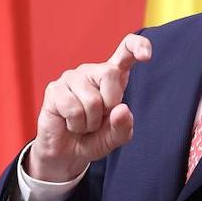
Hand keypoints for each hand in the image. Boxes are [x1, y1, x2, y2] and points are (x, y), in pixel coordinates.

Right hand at [29, 34, 152, 181]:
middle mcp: (91, 72)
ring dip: (90, 122)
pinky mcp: (55, 89)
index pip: (126, 50)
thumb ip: (123, 127)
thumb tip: (120, 109)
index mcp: (112, 77)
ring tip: (83, 124)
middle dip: (110, 104)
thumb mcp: (114, 138)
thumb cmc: (92, 139)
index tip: (146, 56)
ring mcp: (71, 78)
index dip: (137, 46)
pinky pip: (73, 109)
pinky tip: (69, 124)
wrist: (66, 154)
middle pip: (110, 73)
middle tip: (100, 118)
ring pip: (92, 100)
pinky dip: (76, 125)